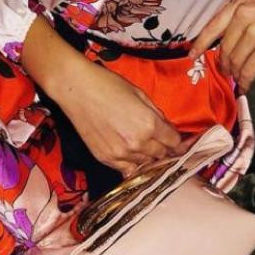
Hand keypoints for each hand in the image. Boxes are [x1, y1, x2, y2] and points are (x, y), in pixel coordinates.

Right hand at [59, 62, 183, 176]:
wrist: (75, 89)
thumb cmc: (107, 84)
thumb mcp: (139, 93)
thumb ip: (155, 113)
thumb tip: (166, 127)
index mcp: (149, 124)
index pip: (174, 143)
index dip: (178, 142)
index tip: (178, 141)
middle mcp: (138, 143)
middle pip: (162, 155)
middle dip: (165, 149)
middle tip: (162, 143)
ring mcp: (120, 154)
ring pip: (146, 164)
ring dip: (149, 157)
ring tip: (146, 148)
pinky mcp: (105, 159)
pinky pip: (127, 170)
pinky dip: (132, 165)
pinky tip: (132, 156)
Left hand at [187, 0, 254, 93]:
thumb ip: (247, 14)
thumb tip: (237, 35)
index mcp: (239, 2)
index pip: (212, 26)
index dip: (200, 43)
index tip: (192, 55)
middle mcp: (241, 15)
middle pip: (224, 47)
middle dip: (223, 62)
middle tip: (225, 72)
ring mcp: (253, 32)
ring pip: (235, 60)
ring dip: (236, 73)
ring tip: (238, 79)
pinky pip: (249, 69)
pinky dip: (246, 80)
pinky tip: (248, 85)